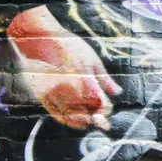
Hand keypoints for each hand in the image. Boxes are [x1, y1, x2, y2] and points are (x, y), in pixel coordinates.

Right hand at [7, 5, 120, 130]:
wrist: (44, 39)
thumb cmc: (71, 46)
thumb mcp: (93, 59)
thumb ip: (104, 78)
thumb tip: (117, 92)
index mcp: (85, 77)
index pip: (100, 102)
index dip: (105, 110)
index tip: (106, 111)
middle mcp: (71, 87)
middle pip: (87, 112)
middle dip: (96, 117)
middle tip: (101, 121)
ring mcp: (57, 92)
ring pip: (73, 116)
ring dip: (83, 120)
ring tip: (89, 120)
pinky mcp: (46, 96)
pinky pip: (58, 115)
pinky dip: (68, 121)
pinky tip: (76, 121)